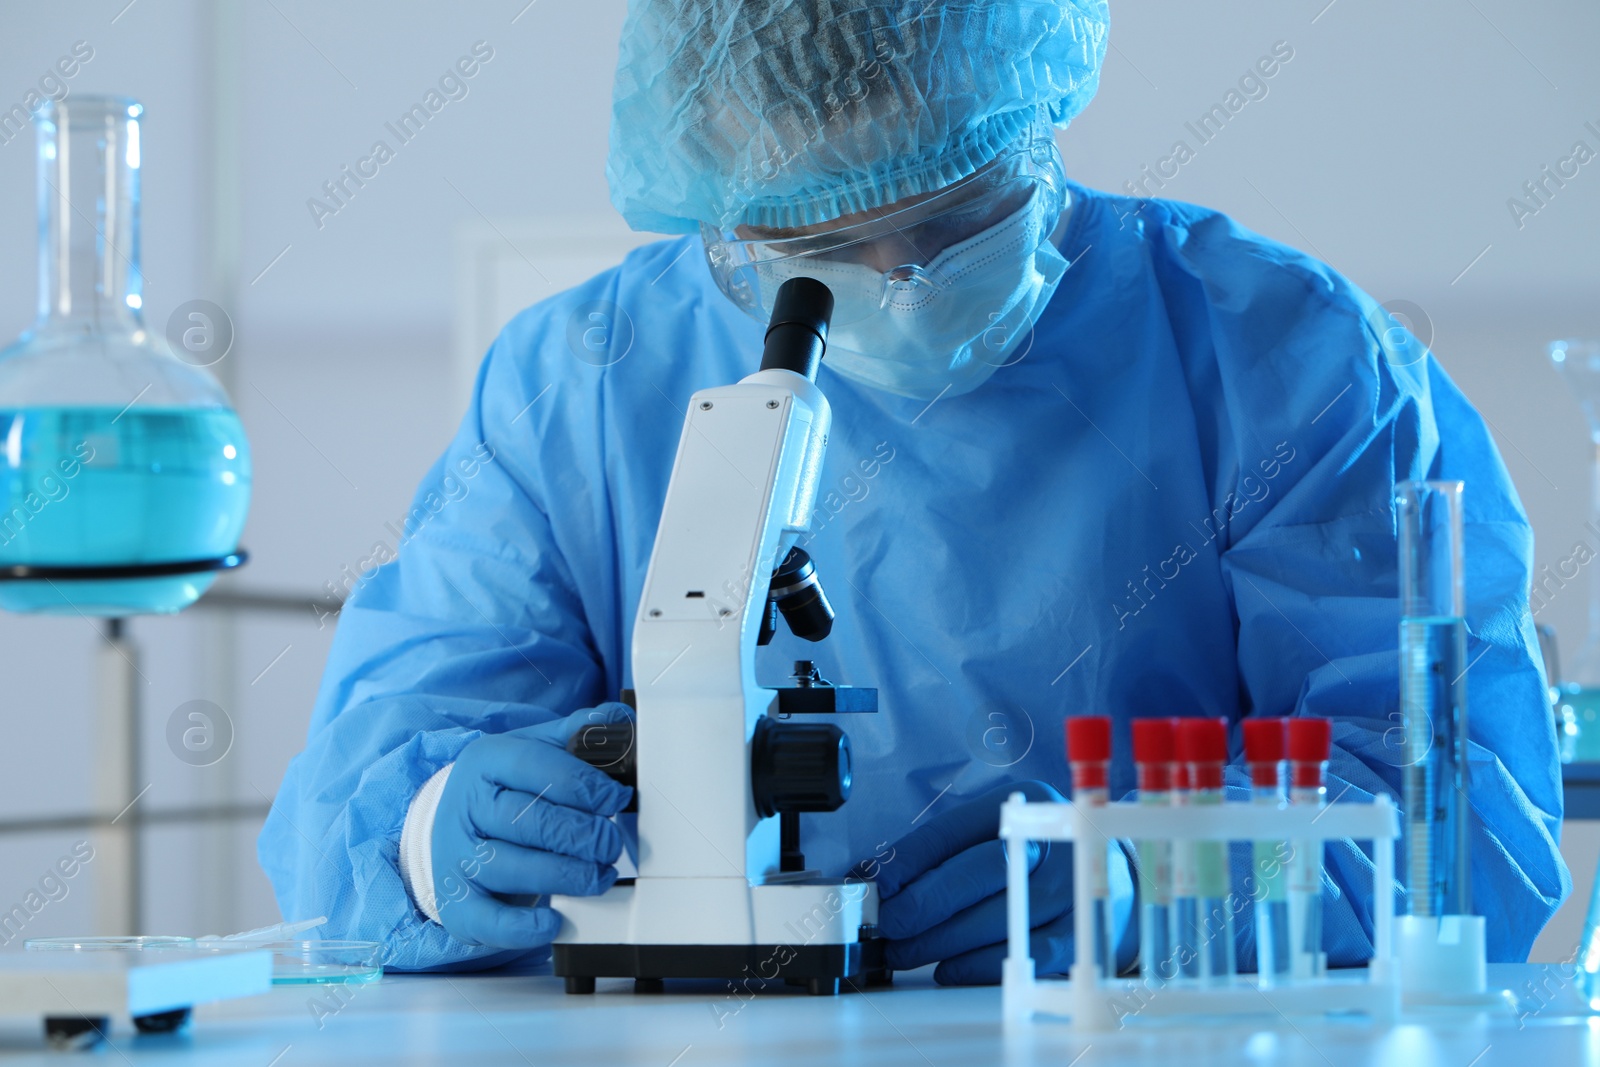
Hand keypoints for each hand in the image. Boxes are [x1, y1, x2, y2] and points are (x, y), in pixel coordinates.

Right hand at [431, 704, 632, 947]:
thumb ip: (575, 734)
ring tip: (600, 875)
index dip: (584, 784)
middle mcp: (465, 806)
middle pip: (530, 821)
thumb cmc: (505, 790)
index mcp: (485, 761)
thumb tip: (616, 720)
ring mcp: (456, 856)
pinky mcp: (457, 902)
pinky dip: (523, 926)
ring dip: (568, 875)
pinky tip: (555, 919)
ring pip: (514, 868)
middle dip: (583, 835)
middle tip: (612, 843)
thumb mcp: (533, 750)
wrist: (451, 830)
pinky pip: (488, 920)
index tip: (616, 797)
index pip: (537, 766)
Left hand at [866, 780, 1132, 984]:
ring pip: (997, 918)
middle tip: (888, 925)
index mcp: (1024, 805)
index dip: (910, 858)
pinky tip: (946, 968)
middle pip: (979, 872)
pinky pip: (1022, 956)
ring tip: (904, 951)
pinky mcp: (1080, 934)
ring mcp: (1072, 889)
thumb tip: (880, 877)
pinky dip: (976, 966)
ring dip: (941, 941)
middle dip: (924, 903)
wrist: (1109, 881)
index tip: (876, 882)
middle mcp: (1054, 842)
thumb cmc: (1035, 857)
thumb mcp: (994, 834)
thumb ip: (944, 851)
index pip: (956, 829)